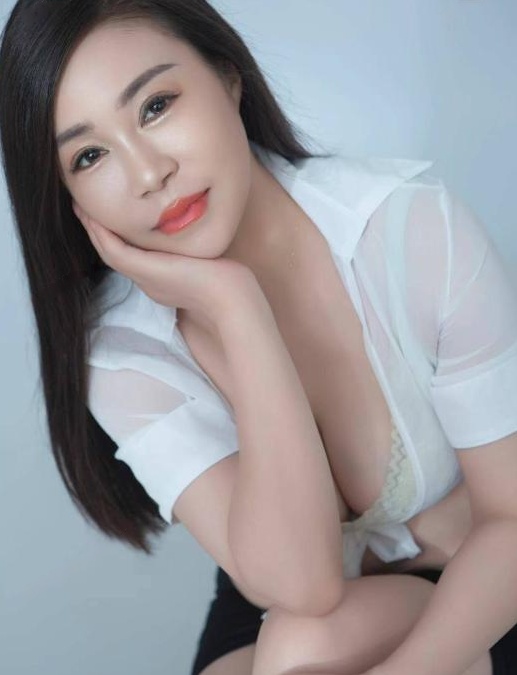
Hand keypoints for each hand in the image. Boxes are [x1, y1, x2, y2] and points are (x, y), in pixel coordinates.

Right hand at [73, 201, 254, 323]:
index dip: (116, 237)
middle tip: (83, 209)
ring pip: (109, 252)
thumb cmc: (225, 280)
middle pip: (114, 253)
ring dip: (93, 230)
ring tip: (81, 208)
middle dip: (97, 231)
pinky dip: (102, 235)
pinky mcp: (145, 273)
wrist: (229, 297)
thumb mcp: (203, 262)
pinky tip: (93, 218)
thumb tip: (194, 233)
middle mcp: (148, 281)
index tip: (107, 217)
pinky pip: (115, 252)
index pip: (131, 256)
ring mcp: (145, 279)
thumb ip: (192, 252)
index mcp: (160, 280)